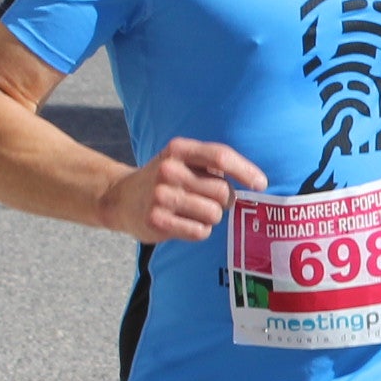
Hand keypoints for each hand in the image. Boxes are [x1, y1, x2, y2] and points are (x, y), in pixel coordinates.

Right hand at [98, 139, 265, 242]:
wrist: (120, 198)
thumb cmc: (165, 179)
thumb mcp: (183, 160)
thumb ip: (214, 164)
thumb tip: (254, 182)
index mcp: (178, 149)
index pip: (220, 156)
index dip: (245, 171)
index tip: (261, 184)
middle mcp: (169, 170)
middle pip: (222, 190)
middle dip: (225, 200)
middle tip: (211, 200)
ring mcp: (161, 196)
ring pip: (213, 214)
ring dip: (211, 217)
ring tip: (194, 211)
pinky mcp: (157, 220)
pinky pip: (200, 231)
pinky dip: (199, 230)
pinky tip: (184, 223)